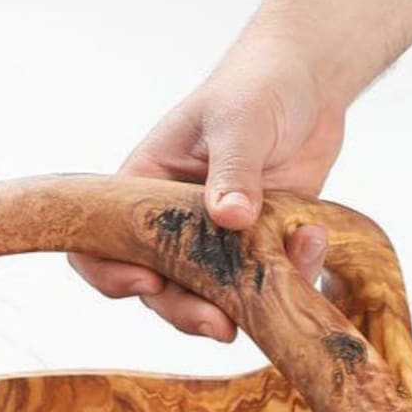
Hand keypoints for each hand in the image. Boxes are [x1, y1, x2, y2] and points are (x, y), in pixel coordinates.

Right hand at [70, 34, 344, 342]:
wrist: (310, 86)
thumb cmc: (256, 88)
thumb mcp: (239, 119)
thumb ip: (233, 168)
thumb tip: (229, 218)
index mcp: (143, 191)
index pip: (99, 244)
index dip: (111, 274)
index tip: (148, 281)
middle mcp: (172, 227)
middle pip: (159, 290)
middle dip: (186, 312)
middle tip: (220, 326)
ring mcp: (217, 246)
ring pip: (213, 301)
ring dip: (241, 309)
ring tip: (273, 300)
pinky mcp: (260, 254)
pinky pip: (267, 286)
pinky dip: (292, 277)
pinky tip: (312, 243)